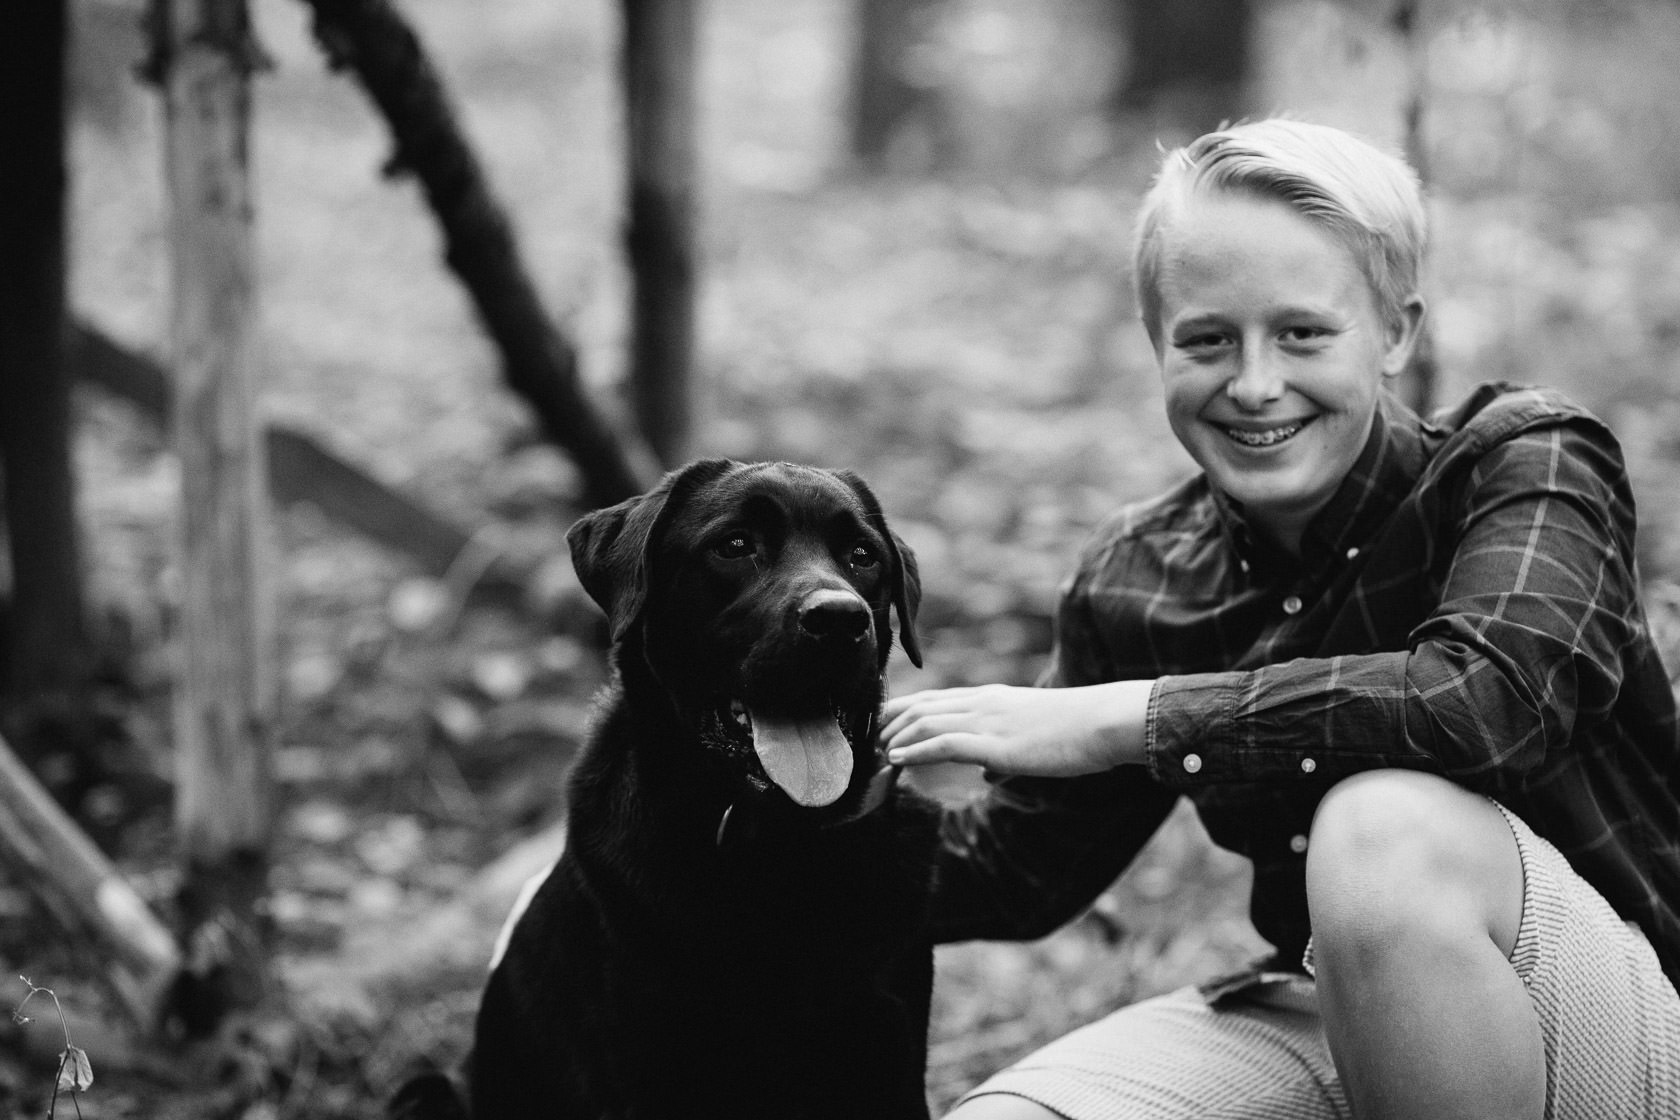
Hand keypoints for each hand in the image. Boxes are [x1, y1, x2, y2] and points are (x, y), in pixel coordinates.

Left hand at [880, 680, 1154, 776]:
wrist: (1103, 722)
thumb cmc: (1075, 732)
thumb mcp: (1031, 737)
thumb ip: (1003, 753)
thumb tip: (988, 772)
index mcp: (990, 699)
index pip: (934, 699)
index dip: (902, 711)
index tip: (881, 728)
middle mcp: (982, 703)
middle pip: (921, 706)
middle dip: (890, 724)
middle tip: (868, 743)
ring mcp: (987, 720)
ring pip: (926, 722)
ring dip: (896, 738)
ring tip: (877, 755)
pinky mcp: (995, 742)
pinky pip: (944, 743)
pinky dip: (916, 750)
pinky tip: (898, 759)